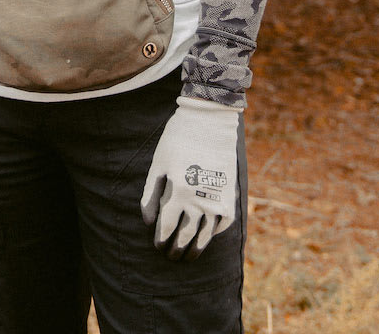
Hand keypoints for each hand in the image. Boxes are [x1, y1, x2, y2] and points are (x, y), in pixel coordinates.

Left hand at [140, 96, 240, 260]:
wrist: (209, 121)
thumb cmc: (178, 140)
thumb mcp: (158, 164)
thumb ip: (151, 194)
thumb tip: (148, 221)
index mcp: (178, 192)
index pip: (166, 227)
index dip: (161, 240)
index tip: (158, 246)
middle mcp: (198, 200)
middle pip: (185, 236)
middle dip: (176, 249)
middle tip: (171, 257)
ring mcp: (216, 200)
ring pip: (206, 235)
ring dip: (196, 248)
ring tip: (189, 256)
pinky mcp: (230, 196)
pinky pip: (223, 223)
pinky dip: (215, 233)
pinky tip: (207, 235)